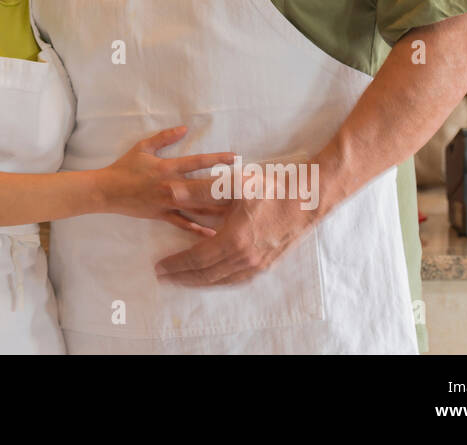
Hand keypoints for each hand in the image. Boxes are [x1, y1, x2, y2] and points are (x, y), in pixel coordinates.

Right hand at [98, 126, 235, 234]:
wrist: (107, 191)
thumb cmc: (125, 167)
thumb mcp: (143, 147)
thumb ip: (165, 137)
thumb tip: (184, 128)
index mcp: (168, 167)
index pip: (197, 162)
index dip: (217, 159)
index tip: (236, 158)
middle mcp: (171, 186)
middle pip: (204, 187)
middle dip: (225, 187)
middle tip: (247, 189)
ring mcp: (167, 203)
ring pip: (197, 207)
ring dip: (218, 209)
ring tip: (238, 212)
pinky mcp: (162, 216)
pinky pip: (183, 224)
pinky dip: (198, 230)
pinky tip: (214, 234)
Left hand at [154, 193, 313, 285]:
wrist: (307, 200)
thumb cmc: (270, 189)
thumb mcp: (234, 184)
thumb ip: (200, 189)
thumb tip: (171, 190)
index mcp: (233, 240)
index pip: (196, 258)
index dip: (176, 264)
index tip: (159, 266)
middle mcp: (244, 258)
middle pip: (206, 274)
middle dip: (182, 277)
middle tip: (164, 277)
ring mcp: (257, 264)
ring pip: (222, 280)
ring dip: (199, 282)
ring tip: (182, 279)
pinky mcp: (267, 265)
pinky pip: (237, 279)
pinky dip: (220, 281)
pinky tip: (213, 278)